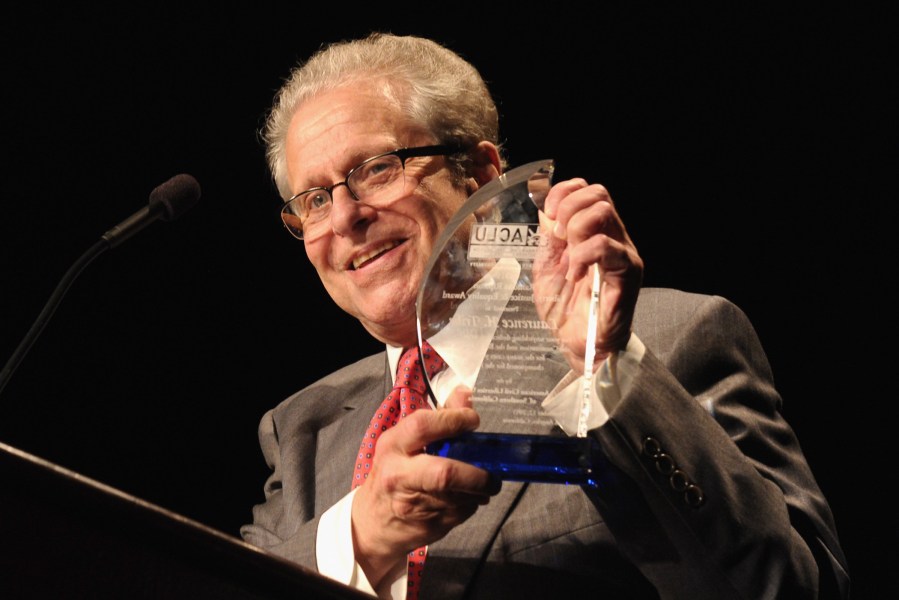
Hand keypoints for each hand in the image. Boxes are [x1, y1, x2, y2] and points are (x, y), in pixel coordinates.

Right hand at [351, 386, 499, 588]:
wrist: (373, 522)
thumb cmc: (393, 474)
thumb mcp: (405, 441)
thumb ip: (438, 417)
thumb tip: (465, 395)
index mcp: (392, 446)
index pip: (423, 426)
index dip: (453, 420)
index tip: (472, 421)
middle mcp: (399, 475)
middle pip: (444, 474)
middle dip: (476, 474)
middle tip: (490, 473)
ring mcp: (413, 504)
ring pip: (460, 496)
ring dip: (478, 490)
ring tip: (481, 483)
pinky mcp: (428, 526)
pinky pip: (462, 512)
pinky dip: (471, 502)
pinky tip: (466, 497)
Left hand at [532, 178, 642, 369]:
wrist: (575, 343)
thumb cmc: (564, 309)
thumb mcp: (546, 267)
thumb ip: (548, 238)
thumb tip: (545, 210)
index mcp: (593, 232)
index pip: (587, 190)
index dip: (563, 194)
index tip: (547, 217)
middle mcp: (613, 237)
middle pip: (598, 193)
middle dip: (568, 210)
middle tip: (558, 239)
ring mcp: (623, 253)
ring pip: (603, 212)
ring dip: (576, 231)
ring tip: (569, 260)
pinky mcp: (628, 272)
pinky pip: (608, 246)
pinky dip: (584, 256)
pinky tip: (575, 274)